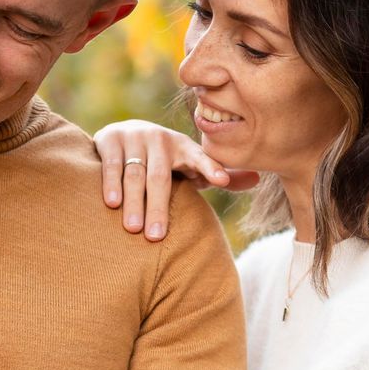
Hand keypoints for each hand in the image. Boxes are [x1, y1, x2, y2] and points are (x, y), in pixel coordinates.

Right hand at [95, 119, 259, 240]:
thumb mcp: (191, 166)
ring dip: (134, 202)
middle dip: (158, 208)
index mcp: (184, 147)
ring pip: (135, 174)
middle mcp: (160, 139)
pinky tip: (112, 203)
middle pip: (161, 178)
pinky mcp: (110, 138)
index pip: (200, 158)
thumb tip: (257, 179)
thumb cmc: (165, 160)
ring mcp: (134, 137)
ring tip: (133, 229)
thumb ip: (218, 174)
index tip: (221, 181)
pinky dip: (111, 183)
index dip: (211, 168)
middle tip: (155, 237)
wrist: (125, 132)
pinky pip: (112, 164)